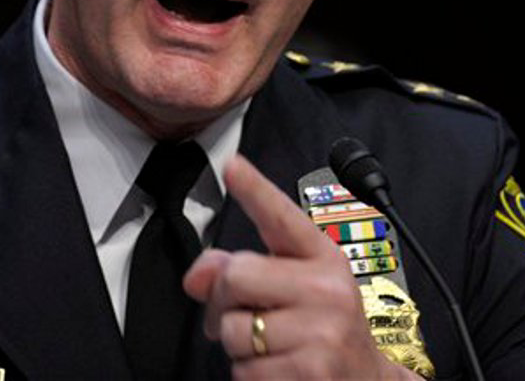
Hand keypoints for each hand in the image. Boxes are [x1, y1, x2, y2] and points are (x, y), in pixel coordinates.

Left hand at [183, 155, 417, 379]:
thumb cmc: (324, 332)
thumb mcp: (295, 290)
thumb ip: (244, 270)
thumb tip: (198, 275)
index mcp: (322, 258)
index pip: (281, 217)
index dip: (254, 190)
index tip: (233, 165)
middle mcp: (327, 289)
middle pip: (235, 275)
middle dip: (223, 301)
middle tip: (245, 316)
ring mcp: (322, 333)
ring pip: (231, 329)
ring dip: (237, 346)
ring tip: (272, 348)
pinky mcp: (310, 373)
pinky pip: (241, 371)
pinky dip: (248, 377)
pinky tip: (278, 372)